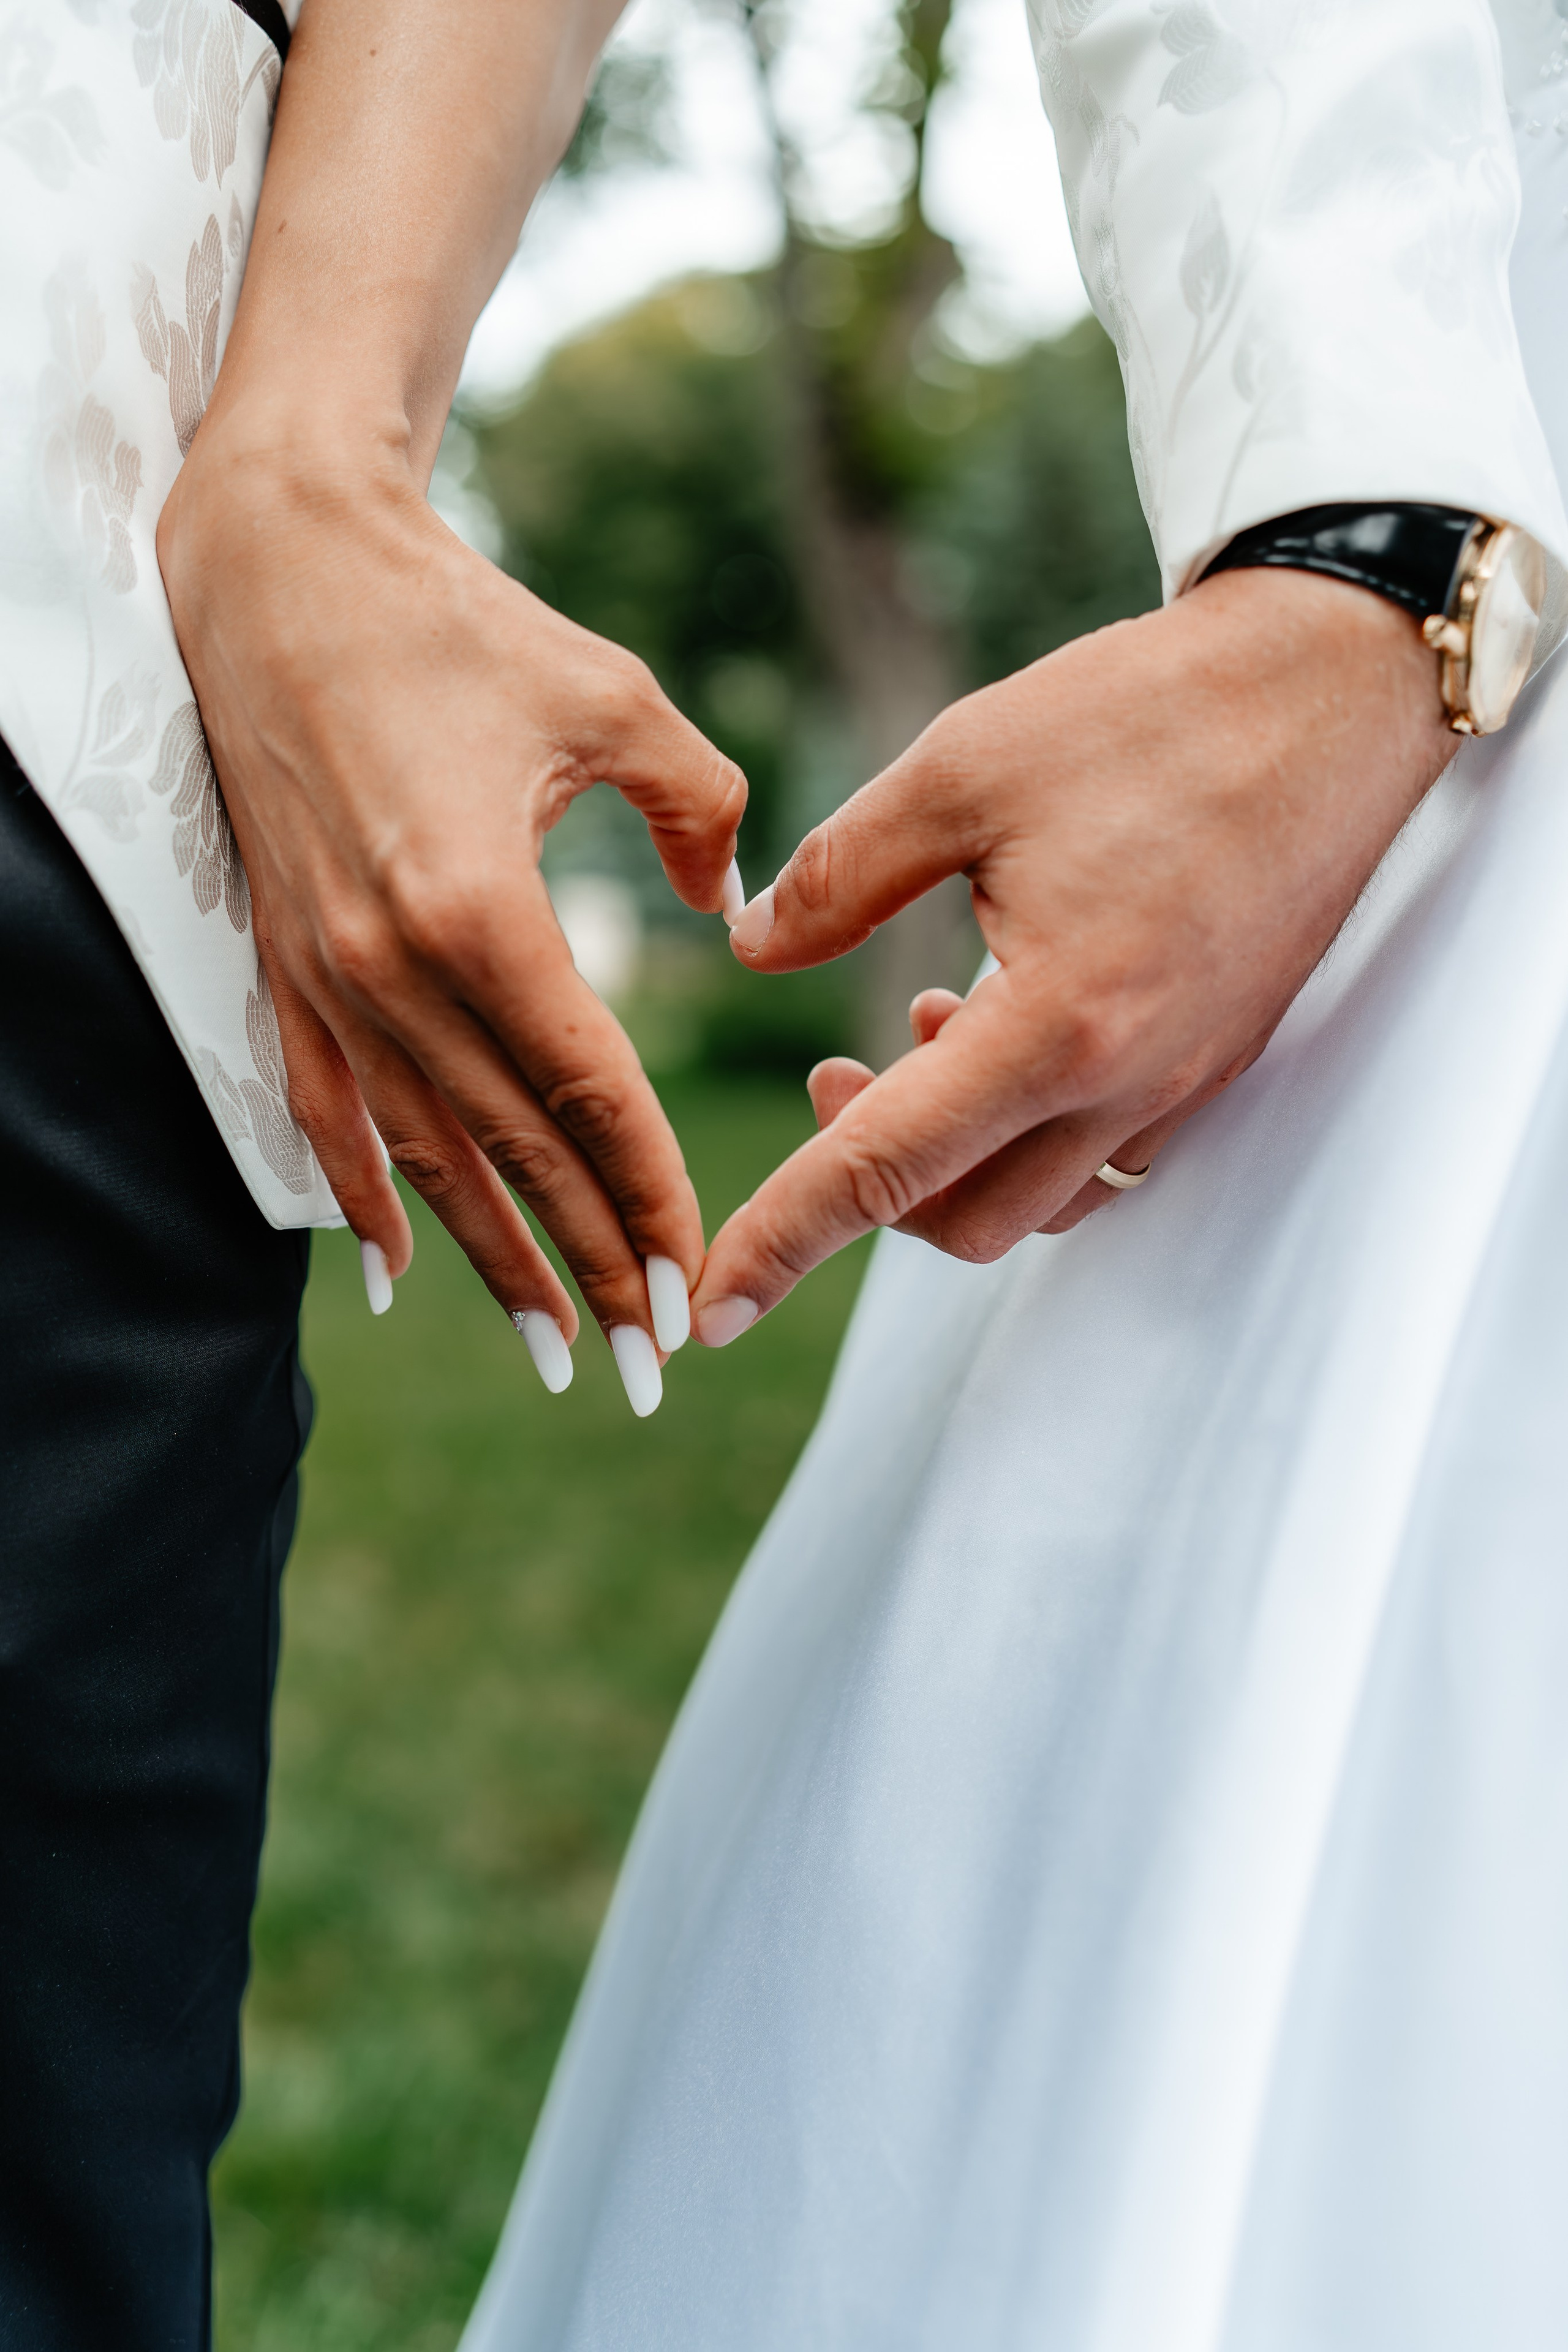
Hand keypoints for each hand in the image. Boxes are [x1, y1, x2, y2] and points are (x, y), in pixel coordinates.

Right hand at [158, 407, 742, 1369]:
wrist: (282, 570)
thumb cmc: (458, 623)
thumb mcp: (612, 696)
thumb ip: (703, 807)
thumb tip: (734, 906)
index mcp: (481, 907)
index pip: (587, 1093)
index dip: (649, 1195)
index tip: (698, 1279)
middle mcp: (391, 966)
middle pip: (512, 1151)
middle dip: (590, 1264)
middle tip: (650, 1364)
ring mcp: (325, 974)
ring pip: (421, 1156)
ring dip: (491, 1260)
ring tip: (554, 1348)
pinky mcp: (286, 962)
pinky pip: (327, 1110)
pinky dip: (365, 1196)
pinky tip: (401, 1271)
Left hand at [690, 568, 1454, 1343]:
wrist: (1335, 691)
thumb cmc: (1149, 715)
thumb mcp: (961, 769)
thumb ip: (839, 873)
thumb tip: (751, 945)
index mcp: (1056, 1022)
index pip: (885, 1169)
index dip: (784, 1241)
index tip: (709, 1310)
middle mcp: (1128, 1081)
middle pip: (965, 1219)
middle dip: (870, 1187)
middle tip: (824, 1081)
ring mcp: (1185, 1080)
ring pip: (1038, 1201)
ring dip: (953, 1160)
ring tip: (920, 1034)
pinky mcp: (1217, 1056)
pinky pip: (1103, 1155)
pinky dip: (1027, 1131)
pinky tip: (1001, 1024)